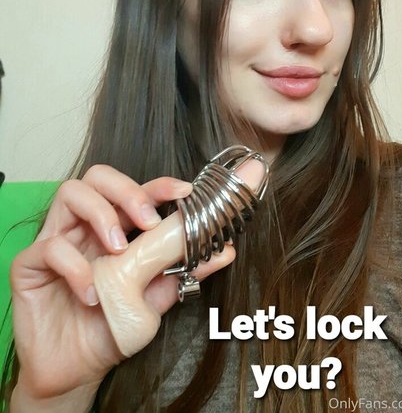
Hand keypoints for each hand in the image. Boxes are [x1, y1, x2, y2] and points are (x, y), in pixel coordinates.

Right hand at [9, 166, 233, 403]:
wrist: (77, 371)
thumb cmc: (113, 326)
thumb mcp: (157, 296)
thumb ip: (185, 270)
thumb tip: (225, 250)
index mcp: (118, 228)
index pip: (136, 191)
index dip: (160, 185)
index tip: (185, 191)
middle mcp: (88, 228)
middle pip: (98, 176)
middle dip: (127, 190)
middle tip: (147, 220)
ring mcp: (58, 241)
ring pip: (71, 194)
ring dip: (101, 216)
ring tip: (119, 251)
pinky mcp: (30, 265)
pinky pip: (48, 247)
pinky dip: (75, 266)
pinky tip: (90, 294)